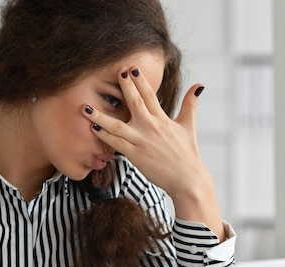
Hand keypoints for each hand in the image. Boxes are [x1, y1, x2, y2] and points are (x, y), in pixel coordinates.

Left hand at [82, 67, 225, 239]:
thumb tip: (199, 85)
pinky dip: (103, 135)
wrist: (187, 179)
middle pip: (134, 102)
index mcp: (162, 119)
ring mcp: (142, 142)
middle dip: (124, 86)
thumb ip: (190, 104)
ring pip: (116, 125)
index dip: (139, 81)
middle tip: (115, 72)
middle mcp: (151, 128)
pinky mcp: (135, 156)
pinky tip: (93, 127)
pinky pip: (115, 144)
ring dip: (100, 116)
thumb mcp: (188, 126)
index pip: (149, 95)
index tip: (130, 68)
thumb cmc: (188, 154)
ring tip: (85, 107)